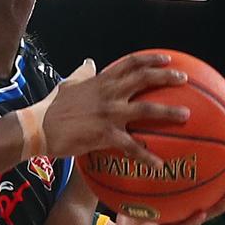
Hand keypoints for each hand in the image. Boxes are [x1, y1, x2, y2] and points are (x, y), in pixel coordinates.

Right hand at [38, 54, 189, 167]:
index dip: (151, 59)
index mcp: (100, 81)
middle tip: (183, 79)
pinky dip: (146, 156)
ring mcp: (108, 113)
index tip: (167, 59)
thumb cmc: (51, 107)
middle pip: (144, 79)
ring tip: (186, 115)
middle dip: (167, 77)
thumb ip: (82, 74)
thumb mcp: (67, 84)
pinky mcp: (105, 134)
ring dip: (169, 112)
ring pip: (146, 109)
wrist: (38, 127)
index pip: (130, 63)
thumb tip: (89, 62)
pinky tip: (159, 165)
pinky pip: (131, 146)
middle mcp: (108, 93)